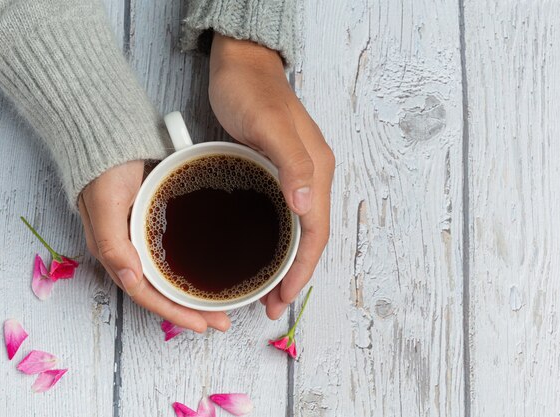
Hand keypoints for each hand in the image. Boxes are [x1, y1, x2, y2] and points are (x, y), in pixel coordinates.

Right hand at [78, 161, 230, 331]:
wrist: (113, 132)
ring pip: (175, 273)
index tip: (203, 325)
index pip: (148, 294)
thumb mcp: (105, 205)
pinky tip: (217, 266)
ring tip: (225, 302)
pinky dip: (197, 263)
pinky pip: (182, 248)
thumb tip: (131, 280)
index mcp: (118, 252)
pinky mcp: (163, 216)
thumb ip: (113, 243)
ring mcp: (149, 233)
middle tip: (224, 321)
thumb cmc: (104, 167)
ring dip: (197, 290)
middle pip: (165, 289)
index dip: (174, 313)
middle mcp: (134, 248)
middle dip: (193, 309)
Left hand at [208, 34, 334, 318]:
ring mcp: (296, 175)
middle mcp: (312, 177)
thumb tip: (307, 206)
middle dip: (295, 275)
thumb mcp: (269, 124)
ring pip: (298, 230)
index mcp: (316, 171)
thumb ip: (291, 163)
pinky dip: (276, 241)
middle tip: (271, 304)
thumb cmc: (251, 91)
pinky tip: (259, 250)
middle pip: (310, 238)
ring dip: (286, 262)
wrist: (243, 63)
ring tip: (266, 288)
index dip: (302, 270)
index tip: (283, 298)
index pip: (316, 232)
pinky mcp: (278, 171)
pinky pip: (284, 216)